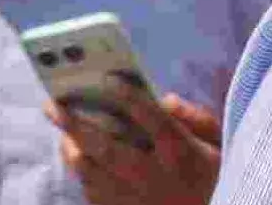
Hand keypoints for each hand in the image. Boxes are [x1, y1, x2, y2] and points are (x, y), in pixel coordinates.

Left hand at [47, 83, 220, 204]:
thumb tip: (166, 99)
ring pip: (91, 172)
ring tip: (60, 126)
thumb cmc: (212, 177)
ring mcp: (136, 200)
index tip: (106, 77)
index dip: (130, 98)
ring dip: (71, 146)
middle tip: (51, 104)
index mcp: (181, 155)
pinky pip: (90, 191)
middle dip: (76, 124)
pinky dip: (80, 170)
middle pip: (108, 148)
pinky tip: (74, 152)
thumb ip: (198, 119)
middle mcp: (155, 178)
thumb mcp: (221, 147)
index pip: (155, 121)